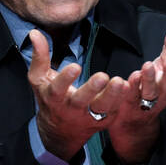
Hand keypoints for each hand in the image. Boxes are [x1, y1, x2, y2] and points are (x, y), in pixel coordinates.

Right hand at [27, 30, 126, 160]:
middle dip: (92, 89)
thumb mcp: (39, 79)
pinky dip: (122, 101)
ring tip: (121, 82)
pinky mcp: (103, 121)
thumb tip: (35, 33)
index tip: (75, 66)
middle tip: (103, 76)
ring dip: (112, 96)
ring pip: (101, 109)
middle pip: (81, 101)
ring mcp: (87, 116)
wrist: (59, 132)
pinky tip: (130, 87)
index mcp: (54, 97)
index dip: (65, 79)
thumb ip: (39, 56)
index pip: (58, 89)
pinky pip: (114, 111)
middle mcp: (71, 108)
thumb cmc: (50, 99)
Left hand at [107, 24, 165, 163]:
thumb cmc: (151, 87)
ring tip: (146, 66)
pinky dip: (130, 88)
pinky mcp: (129, 105)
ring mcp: (147, 102)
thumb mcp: (162, 66)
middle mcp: (163, 94)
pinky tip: (129, 78)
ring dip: (149, 80)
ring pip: (150, 93)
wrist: (133, 118)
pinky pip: (130, 97)